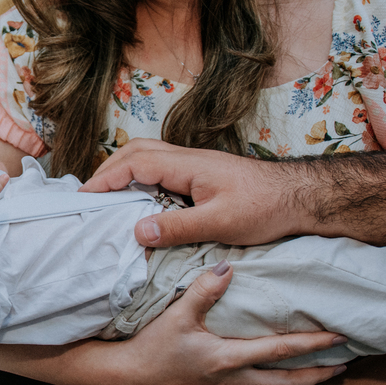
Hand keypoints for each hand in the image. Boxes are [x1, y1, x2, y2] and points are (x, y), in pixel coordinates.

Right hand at [0, 262, 348, 384]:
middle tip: (346, 363)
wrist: (129, 377)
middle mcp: (233, 379)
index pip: (281, 350)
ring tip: (324, 376)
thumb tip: (228, 268)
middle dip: (318, 372)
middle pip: (287, 380)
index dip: (312, 343)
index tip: (339, 335)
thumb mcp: (177, 314)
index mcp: (228, 357)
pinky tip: (281, 383)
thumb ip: (204, 290)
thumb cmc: (152, 345)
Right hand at [81, 138, 300, 248]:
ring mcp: (195, 165)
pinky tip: (141, 201)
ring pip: (148, 156)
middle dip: (108, 169)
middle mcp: (187, 158)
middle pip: (136, 152)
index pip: (134, 164)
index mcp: (187, 165)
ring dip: (124, 171)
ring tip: (109, 197)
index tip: (84, 197)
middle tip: (90, 195)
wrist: (301, 197)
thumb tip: (137, 232)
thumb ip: (178, 227)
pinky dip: (141, 178)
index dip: (105, 178)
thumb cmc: (266, 208)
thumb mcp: (221, 224)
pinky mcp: (202, 175)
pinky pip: (161, 168)